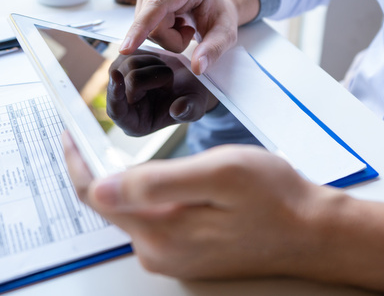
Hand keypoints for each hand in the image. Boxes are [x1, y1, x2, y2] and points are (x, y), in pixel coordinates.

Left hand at [63, 133, 383, 291]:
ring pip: (130, 210)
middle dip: (97, 164)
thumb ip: (156, 183)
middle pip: (109, 203)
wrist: (313, 231)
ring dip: (122, 178)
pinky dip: (145, 192)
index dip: (77, 158)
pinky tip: (156, 173)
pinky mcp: (187, 252)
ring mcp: (173, 255)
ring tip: (120, 144)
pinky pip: (152, 219)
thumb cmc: (275, 198)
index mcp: (160, 232)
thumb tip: (100, 187)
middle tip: (93, 128)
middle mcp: (159, 251)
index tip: (70, 128)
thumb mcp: (219, 175)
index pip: (96, 193)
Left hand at [107, 49, 217, 136]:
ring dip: (154, 64)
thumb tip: (177, 110)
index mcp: (135, 123)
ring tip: (166, 75)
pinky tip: (158, 64)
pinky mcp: (121, 65)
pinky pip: (130, 51)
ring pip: (129, 62)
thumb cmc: (190, 98)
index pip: (117, 111)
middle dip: (155, 76)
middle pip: (129, 79)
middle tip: (170, 83)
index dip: (116, 94)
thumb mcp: (195, 107)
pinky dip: (149, 55)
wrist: (190, 80)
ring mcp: (120, 82)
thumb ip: (188, 111)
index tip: (116, 75)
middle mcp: (122, 104)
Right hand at [120, 0, 256, 74]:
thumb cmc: (220, 17)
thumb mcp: (226, 35)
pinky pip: (142, 23)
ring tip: (183, 25)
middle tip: (189, 33)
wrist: (215, 3)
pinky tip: (173, 21)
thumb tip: (198, 67)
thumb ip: (214, 50)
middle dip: (169, 39)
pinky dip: (158, 30)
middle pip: (152, 22)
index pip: (158, 5)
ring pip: (144, 24)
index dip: (141, 27)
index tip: (126, 48)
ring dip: (164, 35)